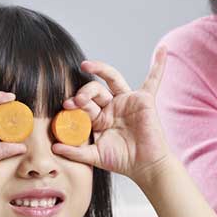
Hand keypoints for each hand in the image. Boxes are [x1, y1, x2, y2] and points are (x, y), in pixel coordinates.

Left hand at [51, 48, 171, 184]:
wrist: (145, 166)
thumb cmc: (122, 161)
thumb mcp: (94, 156)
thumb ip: (75, 151)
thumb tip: (54, 147)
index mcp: (99, 117)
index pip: (84, 104)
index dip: (74, 103)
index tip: (66, 106)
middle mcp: (112, 106)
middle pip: (94, 90)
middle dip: (84, 92)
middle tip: (77, 100)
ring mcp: (128, 101)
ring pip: (112, 79)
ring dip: (100, 70)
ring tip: (86, 66)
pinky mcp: (145, 99)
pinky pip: (153, 80)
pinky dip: (158, 65)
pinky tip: (162, 50)